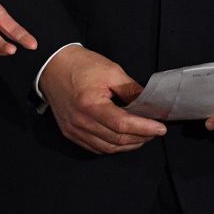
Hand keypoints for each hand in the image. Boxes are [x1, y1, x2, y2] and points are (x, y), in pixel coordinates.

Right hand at [40, 46, 164, 154]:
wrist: (52, 66)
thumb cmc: (80, 65)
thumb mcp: (110, 71)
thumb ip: (131, 90)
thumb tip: (149, 104)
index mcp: (89, 104)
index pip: (122, 124)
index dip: (144, 128)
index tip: (160, 128)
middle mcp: (79, 121)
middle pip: (116, 139)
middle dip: (140, 138)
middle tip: (155, 132)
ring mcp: (73, 129)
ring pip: (107, 148)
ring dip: (128, 145)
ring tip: (142, 136)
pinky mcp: (70, 132)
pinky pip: (95, 147)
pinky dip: (112, 146)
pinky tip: (123, 140)